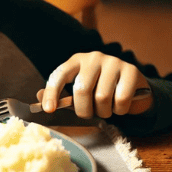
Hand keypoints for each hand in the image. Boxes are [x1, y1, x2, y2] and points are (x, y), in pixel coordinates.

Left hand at [38, 52, 152, 118]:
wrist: (131, 85)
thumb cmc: (100, 88)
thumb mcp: (79, 89)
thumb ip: (60, 94)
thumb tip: (39, 99)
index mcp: (76, 61)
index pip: (59, 75)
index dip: (52, 93)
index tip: (48, 110)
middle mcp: (93, 57)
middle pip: (81, 90)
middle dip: (84, 110)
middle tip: (89, 113)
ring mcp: (113, 62)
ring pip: (102, 98)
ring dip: (104, 112)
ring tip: (106, 109)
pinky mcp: (130, 70)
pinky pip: (121, 99)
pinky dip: (120, 110)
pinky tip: (120, 105)